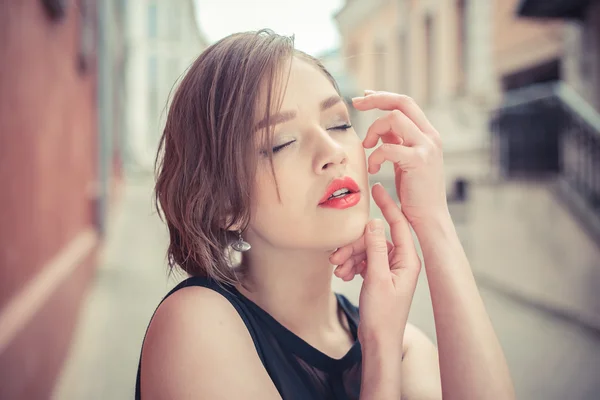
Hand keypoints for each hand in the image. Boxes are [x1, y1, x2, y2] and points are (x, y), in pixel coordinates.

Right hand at [330, 184, 420, 343]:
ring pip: (368, 250)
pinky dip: (353, 264)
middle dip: (355, 245)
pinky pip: (365, 261)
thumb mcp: (376, 278)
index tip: (376, 189)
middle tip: (336, 255)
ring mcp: (391, 269)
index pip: (398, 224)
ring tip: (338, 269)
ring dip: (350, 256)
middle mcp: (402, 262)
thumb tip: (374, 221)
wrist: (379, 341)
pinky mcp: (380, 276)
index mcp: (408, 260)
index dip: (387, 205)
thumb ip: (375, 248)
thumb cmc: (382, 315)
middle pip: (376, 238)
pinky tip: (343, 274)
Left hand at [352, 91, 447, 225]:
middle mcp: (430, 136)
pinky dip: (375, 156)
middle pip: (402, 102)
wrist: (430, 217)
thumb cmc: (415, 193)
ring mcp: (427, 147)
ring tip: (367, 147)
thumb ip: (398, 142)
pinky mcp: (418, 161)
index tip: (364, 97)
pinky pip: (388, 147)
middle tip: (355, 103)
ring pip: (394, 119)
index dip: (383, 97)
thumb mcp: (406, 161)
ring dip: (373, 131)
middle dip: (376, 99)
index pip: (406, 103)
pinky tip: (373, 169)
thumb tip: (381, 130)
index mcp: (428, 134)